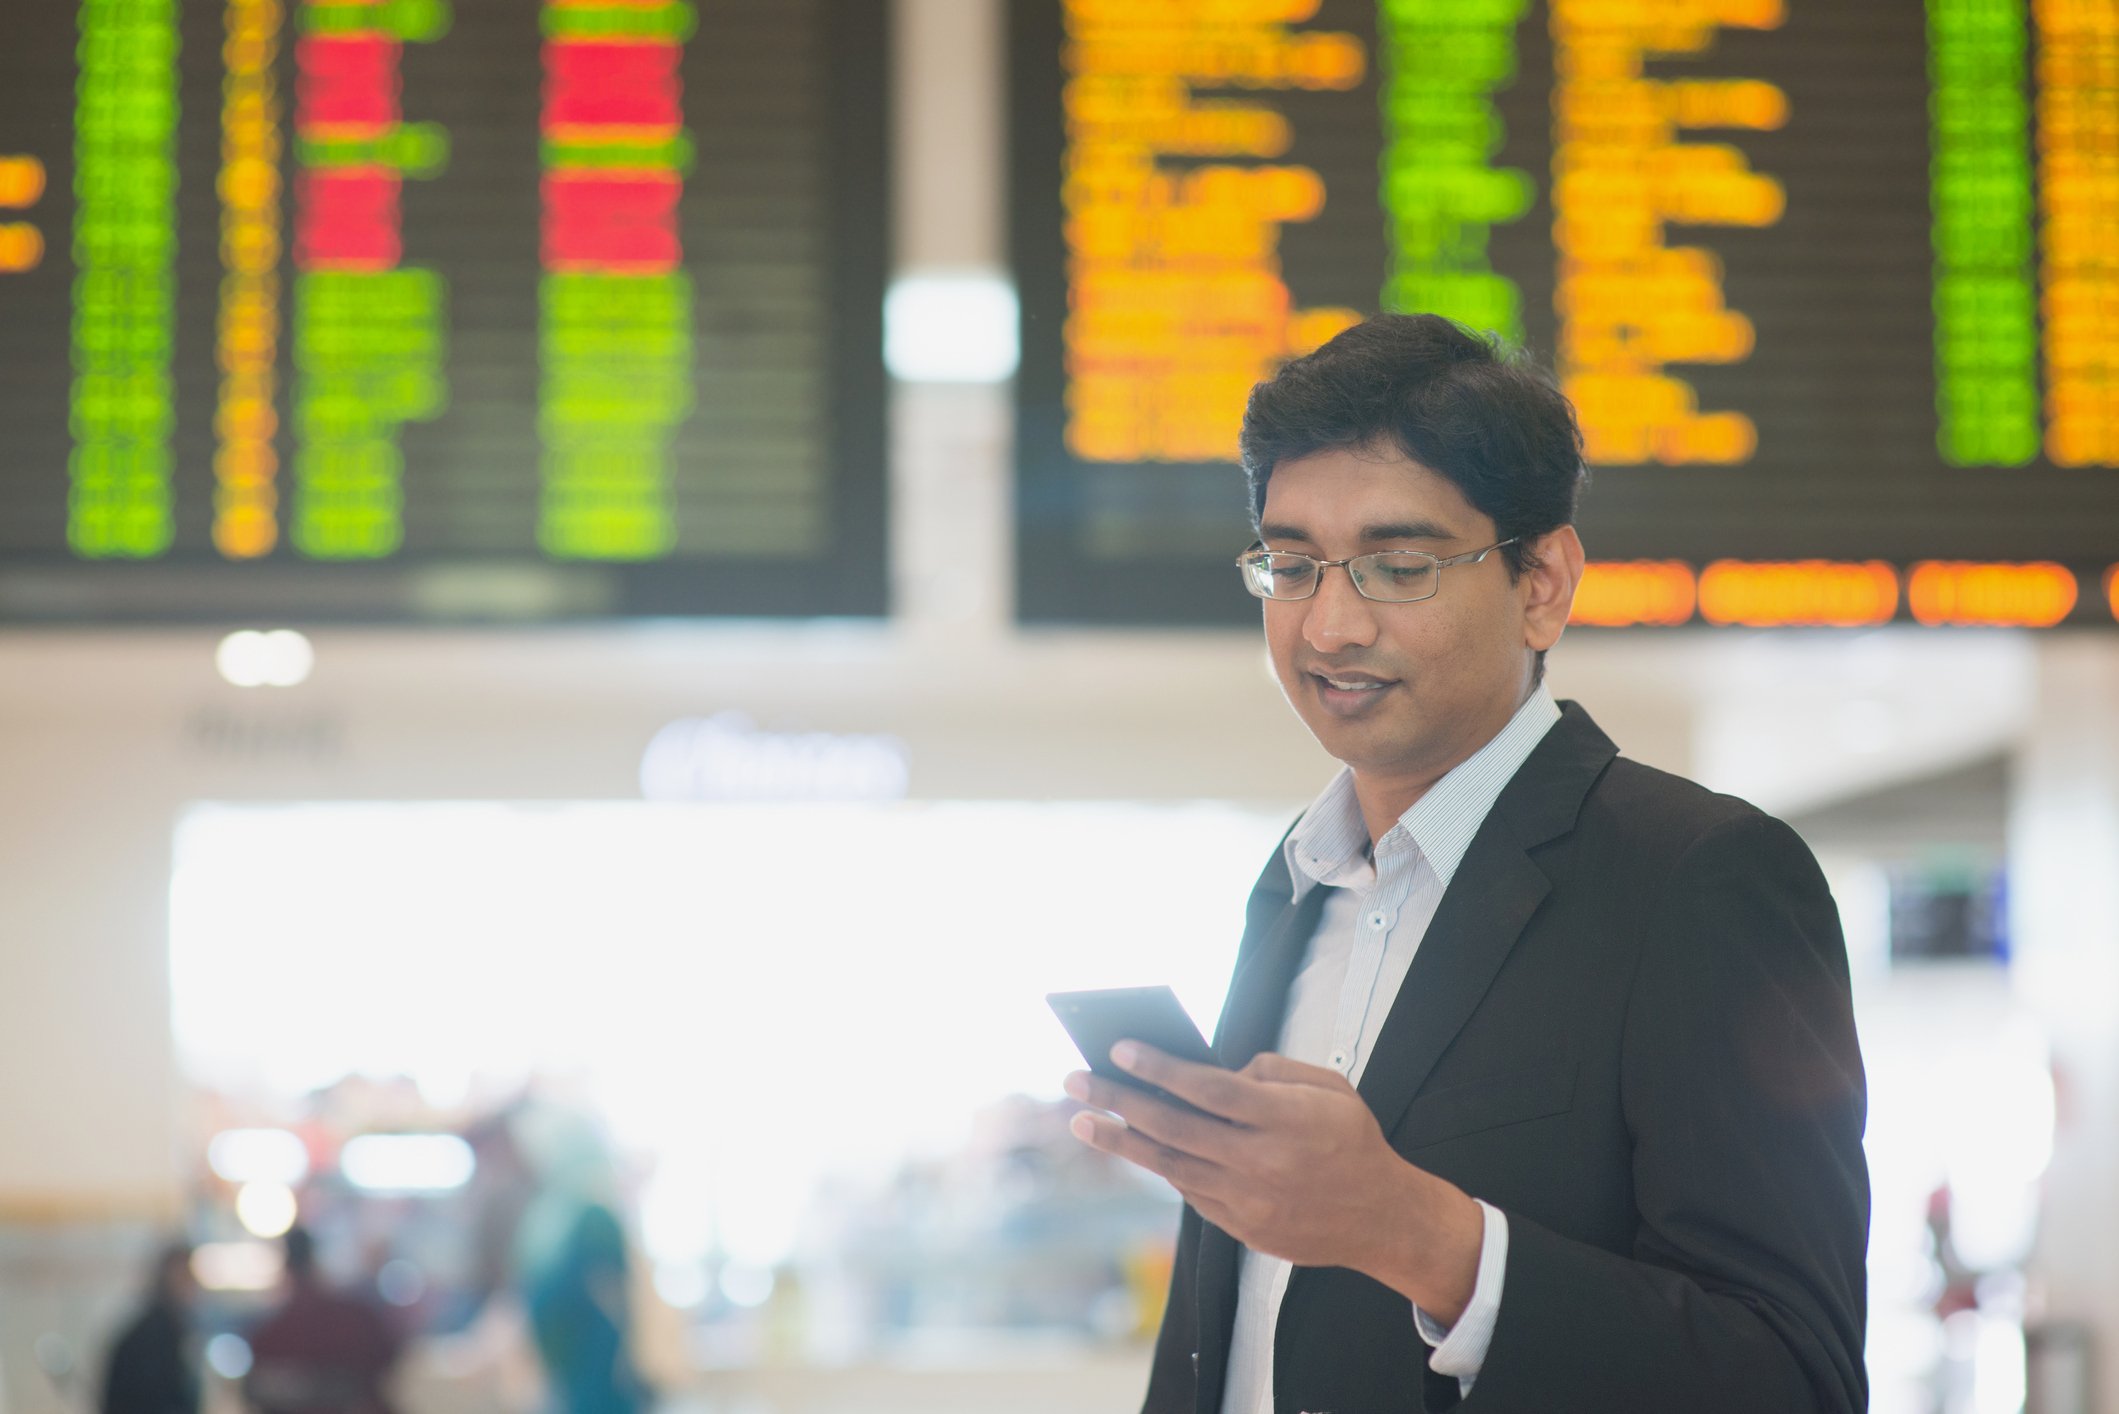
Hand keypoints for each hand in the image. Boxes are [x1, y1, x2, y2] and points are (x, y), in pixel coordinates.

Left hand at [1065, 1043, 1482, 1322]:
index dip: (1159, 1067)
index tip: (1120, 1047)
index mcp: (1284, 1119)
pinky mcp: (1240, 1227)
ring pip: (1170, 1166)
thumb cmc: (1352, 1141)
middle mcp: (1260, 1162)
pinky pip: (1189, 1191)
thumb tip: (1215, 1071)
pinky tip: (1134, 1147)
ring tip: (1082, 1121)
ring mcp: (1247, 1200)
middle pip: (1174, 1127)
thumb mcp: (1328, 1087)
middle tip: (1075, 1080)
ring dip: (1121, 1141)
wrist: (1381, 1219)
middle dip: (1118, 1099)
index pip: (1207, 1088)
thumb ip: (1270, 1071)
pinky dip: (1161, 1167)